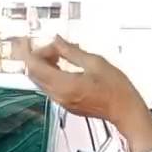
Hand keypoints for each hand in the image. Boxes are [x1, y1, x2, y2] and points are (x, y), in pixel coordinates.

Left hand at [12, 36, 147, 129]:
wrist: (125, 111)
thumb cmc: (116, 90)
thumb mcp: (95, 62)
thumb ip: (71, 51)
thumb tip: (57, 40)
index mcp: (64, 85)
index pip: (34, 66)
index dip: (27, 51)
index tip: (25, 40)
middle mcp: (59, 95)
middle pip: (34, 73)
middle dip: (37, 56)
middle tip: (49, 44)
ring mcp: (62, 101)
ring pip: (41, 80)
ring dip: (45, 64)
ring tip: (60, 53)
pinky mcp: (66, 104)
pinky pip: (50, 87)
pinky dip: (51, 73)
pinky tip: (64, 65)